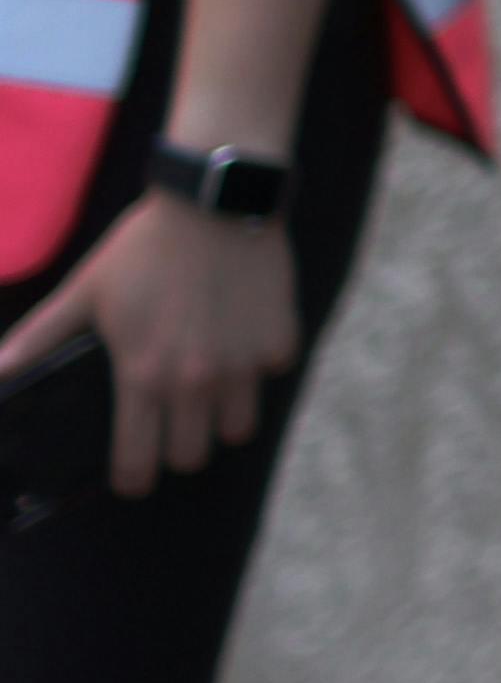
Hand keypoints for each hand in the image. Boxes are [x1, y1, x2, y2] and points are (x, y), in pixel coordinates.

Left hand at [0, 199, 299, 496]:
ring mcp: (243, 364)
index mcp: (143, 376)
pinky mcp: (279, 341)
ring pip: (238, 428)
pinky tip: (240, 341)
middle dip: (177, 449)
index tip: (131, 477)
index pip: (138, 462)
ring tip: (208, 391)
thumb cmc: (143, 249)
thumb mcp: (84, 292)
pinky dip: (256, 367)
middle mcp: (196, 381)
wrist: (214, 204)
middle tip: (170, 425)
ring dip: (221, 417)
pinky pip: (270, 375)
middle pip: (192, 457)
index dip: (131, 479)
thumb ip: (38, 339)